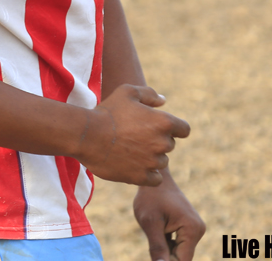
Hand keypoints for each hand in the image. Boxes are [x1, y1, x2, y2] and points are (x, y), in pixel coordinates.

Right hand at [74, 84, 189, 184]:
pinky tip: (136, 166)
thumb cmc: (107, 111)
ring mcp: (152, 162)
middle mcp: (162, 143)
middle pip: (170, 145)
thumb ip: (149, 94)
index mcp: (163, 122)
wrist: (87, 136)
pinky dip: (149, 174)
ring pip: (162, 162)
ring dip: (152, 157)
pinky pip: (155, 179)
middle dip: (158, 141)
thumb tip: (163, 101)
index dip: (175, 128)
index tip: (160, 127)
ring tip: (132, 150)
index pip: (184, 130)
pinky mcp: (141, 177)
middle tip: (137, 136)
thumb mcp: (127, 92)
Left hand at [133, 176, 205, 260]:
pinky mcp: (189, 228)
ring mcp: (195, 229)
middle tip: (154, 238)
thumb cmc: (151, 197)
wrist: (155, 178)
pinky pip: (178, 245)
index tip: (156, 256)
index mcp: (192, 230)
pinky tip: (158, 230)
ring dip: (165, 250)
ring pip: (178, 252)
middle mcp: (198, 230)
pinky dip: (166, 244)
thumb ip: (157, 247)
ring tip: (155, 231)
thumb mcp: (150, 222)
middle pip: (181, 258)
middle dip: (165, 257)